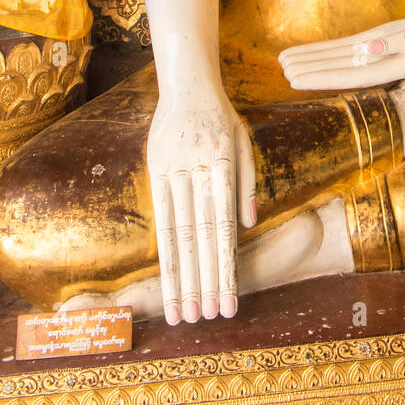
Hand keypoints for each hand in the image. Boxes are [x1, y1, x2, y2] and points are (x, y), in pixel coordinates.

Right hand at [146, 86, 255, 325]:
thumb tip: (250, 225)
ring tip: (184, 312)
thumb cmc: (222, 117)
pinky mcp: (155, 170)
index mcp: (222, 165)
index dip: (224, 269)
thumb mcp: (244, 143)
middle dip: (203, 282)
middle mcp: (196, 171)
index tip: (228, 304)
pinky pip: (160, 216)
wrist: (187, 84)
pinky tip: (168, 275)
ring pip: (177, 232)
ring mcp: (172, 171)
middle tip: (207, 319)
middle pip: (199, 237)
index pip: (223, 229)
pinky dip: (164, 249)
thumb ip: (247, 184)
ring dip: (181, 275)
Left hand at [279, 15, 404, 92]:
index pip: (349, 76)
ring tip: (284, 63)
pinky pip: (344, 49)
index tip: (297, 79)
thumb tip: (368, 48)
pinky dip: (324, 51)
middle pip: (336, 69)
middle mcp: (375, 65)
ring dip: (311, 61)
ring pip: (336, 59)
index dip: (321, 78)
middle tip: (282, 70)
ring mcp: (372, 55)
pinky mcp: (372, 45)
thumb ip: (397, 43)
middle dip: (310, 70)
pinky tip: (307, 53)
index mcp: (389, 68)